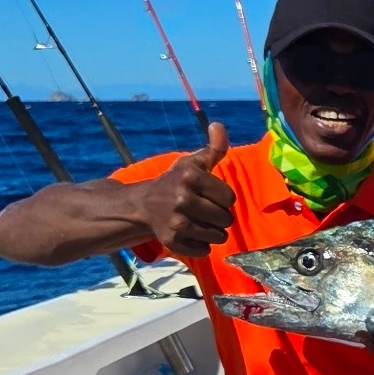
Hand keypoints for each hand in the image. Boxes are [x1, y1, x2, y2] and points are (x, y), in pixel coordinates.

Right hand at [133, 121, 236, 256]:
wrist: (144, 205)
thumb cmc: (175, 182)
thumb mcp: (193, 163)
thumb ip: (213, 147)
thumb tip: (218, 125)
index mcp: (190, 177)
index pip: (229, 198)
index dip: (224, 199)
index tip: (212, 196)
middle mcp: (182, 199)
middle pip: (225, 218)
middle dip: (220, 216)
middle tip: (206, 211)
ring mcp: (177, 223)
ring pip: (218, 236)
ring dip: (214, 232)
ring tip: (201, 223)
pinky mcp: (173, 241)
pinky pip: (204, 250)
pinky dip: (202, 245)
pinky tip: (192, 234)